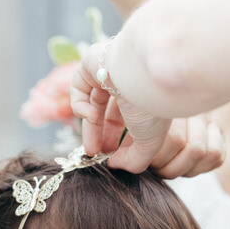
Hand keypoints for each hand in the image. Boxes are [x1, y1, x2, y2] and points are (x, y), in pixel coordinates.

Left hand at [71, 43, 223, 175]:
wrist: (142, 75)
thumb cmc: (150, 107)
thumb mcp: (148, 144)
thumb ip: (134, 160)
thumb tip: (116, 165)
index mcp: (145, 98)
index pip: (129, 120)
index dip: (119, 140)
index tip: (113, 159)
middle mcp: (128, 84)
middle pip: (109, 113)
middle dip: (102, 136)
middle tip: (96, 155)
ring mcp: (109, 71)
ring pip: (92, 103)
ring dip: (90, 128)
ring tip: (91, 148)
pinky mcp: (91, 62)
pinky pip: (79, 87)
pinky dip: (80, 105)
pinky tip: (91, 114)